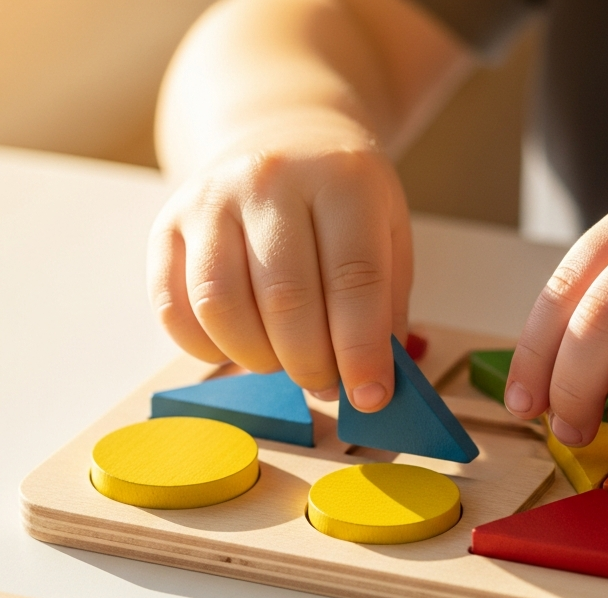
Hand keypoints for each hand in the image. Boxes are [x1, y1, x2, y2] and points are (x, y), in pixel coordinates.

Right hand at [148, 109, 411, 407]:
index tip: (370, 397)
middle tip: (327, 383)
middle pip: (286, 299)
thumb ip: (385, 311)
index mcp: (341, 180)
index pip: (353, 279)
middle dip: (311, 364)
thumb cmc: (344, 205)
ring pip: (222, 307)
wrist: (281, 139)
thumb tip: (370, 387)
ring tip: (285, 361)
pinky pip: (174, 309)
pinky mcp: (167, 227)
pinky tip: (241, 348)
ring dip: (259, 359)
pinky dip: (208, 348)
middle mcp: (270, 181)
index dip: (361, 351)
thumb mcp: (389, 239)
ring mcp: (209, 199)